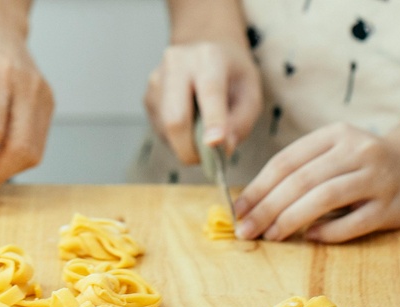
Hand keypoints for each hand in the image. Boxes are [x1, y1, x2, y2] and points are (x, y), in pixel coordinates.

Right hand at [144, 40, 261, 163]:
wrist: (205, 49)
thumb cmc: (232, 76)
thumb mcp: (251, 93)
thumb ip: (241, 121)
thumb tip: (222, 148)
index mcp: (209, 57)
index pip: (210, 92)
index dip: (213, 121)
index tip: (215, 144)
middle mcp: (177, 64)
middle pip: (176, 117)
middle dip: (191, 148)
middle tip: (208, 162)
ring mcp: (157, 80)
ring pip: (166, 129)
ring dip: (186, 145)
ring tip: (204, 135)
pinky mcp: (148, 97)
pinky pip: (161, 130)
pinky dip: (177, 139)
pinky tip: (191, 124)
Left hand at [233, 122, 399, 242]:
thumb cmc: (364, 164)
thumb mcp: (334, 152)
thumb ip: (301, 170)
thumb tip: (253, 204)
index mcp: (335, 135)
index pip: (286, 161)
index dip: (257, 187)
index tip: (238, 210)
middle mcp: (357, 151)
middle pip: (301, 180)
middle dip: (267, 208)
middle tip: (246, 230)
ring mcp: (377, 178)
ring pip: (324, 197)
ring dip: (291, 219)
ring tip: (271, 235)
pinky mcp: (391, 207)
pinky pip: (353, 222)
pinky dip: (327, 232)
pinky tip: (310, 237)